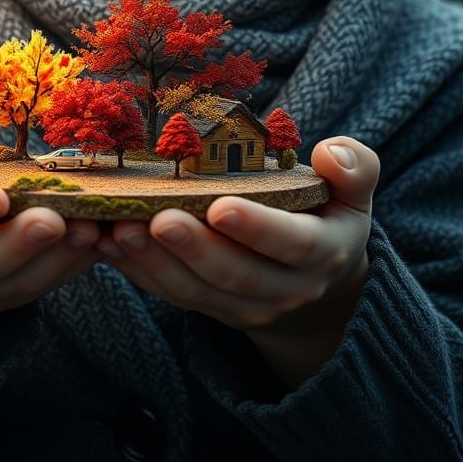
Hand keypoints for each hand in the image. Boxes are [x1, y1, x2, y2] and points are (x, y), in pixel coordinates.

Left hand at [95, 137, 378, 382]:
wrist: (317, 281)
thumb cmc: (328, 215)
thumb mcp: (355, 192)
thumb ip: (356, 168)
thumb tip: (332, 153)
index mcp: (322, 253)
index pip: (292, 245)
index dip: (257, 229)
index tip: (221, 206)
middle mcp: (283, 290)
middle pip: (235, 275)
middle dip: (193, 248)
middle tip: (157, 218)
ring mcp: (242, 306)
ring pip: (195, 291)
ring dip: (153, 262)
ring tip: (119, 229)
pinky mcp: (208, 308)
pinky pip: (170, 294)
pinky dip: (136, 271)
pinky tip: (106, 242)